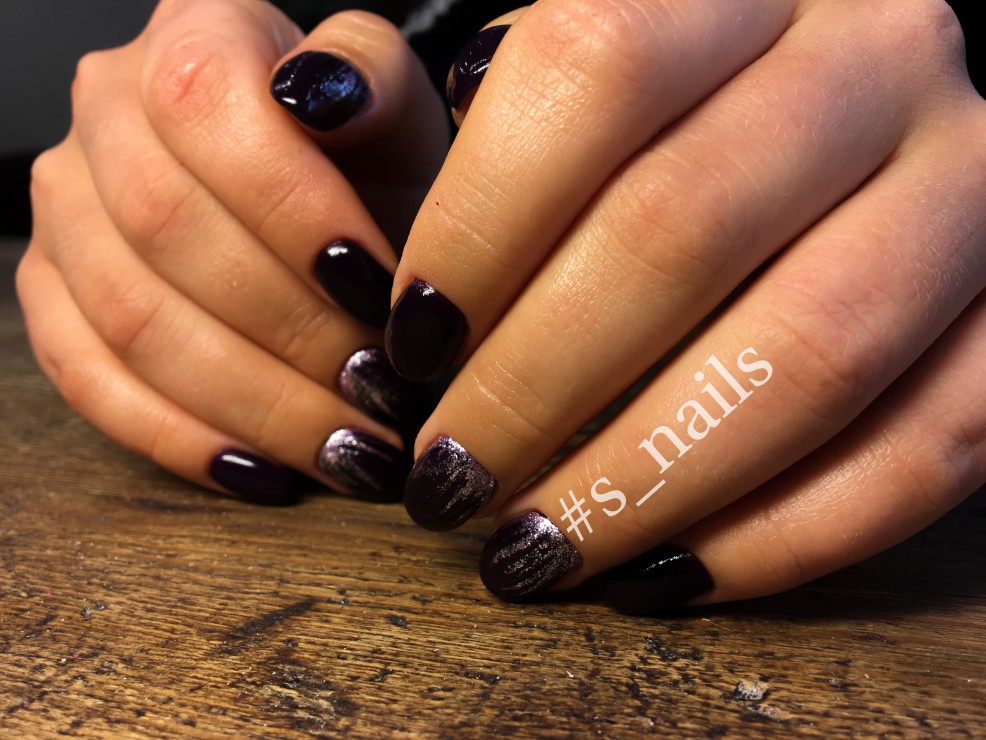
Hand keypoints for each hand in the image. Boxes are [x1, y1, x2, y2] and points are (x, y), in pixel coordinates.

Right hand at [17, 0, 447, 503]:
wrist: (325, 199)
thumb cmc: (367, 156)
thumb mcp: (393, 103)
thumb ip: (368, 77)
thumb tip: (322, 92)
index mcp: (189, 34)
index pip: (207, 110)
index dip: (298, 217)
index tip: (387, 298)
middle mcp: (105, 112)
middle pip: (167, 230)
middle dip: (293, 331)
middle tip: (383, 393)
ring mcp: (67, 209)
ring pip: (133, 322)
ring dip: (255, 402)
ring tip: (350, 448)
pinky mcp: (55, 295)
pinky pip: (91, 382)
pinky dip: (183, 439)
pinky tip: (264, 472)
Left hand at [387, 0, 985, 610]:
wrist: (879, 107)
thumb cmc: (693, 105)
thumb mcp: (610, 54)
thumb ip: (506, 122)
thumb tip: (397, 278)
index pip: (588, 69)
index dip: (477, 224)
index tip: (409, 343)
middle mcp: (880, 54)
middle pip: (681, 231)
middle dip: (535, 387)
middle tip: (449, 481)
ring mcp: (972, 181)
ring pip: (811, 354)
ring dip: (647, 482)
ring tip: (537, 551)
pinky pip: (930, 442)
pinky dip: (788, 538)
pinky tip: (667, 575)